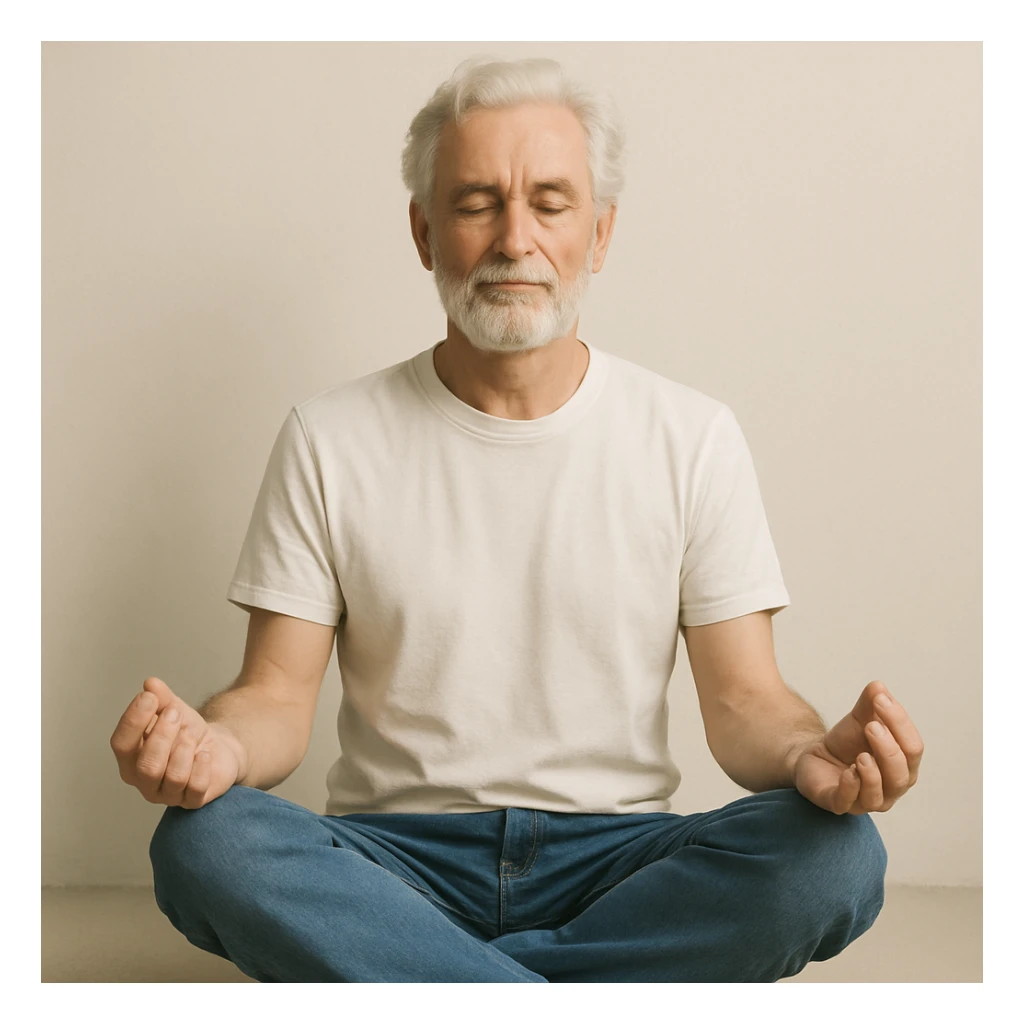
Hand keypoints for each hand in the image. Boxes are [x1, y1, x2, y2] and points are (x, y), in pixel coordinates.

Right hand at [109, 676, 246, 808]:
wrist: (217, 748)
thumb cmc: (187, 731)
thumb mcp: (174, 709)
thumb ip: (161, 698)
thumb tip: (150, 683)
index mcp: (130, 758)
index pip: (121, 744)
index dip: (133, 720)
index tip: (149, 697)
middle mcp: (143, 781)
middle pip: (147, 765)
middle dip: (162, 735)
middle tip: (175, 713)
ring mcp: (167, 794)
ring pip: (172, 777)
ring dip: (185, 749)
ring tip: (192, 732)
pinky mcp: (193, 800)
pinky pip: (195, 788)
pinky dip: (201, 767)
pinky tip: (204, 753)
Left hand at [791, 680, 923, 814]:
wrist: (815, 756)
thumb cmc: (846, 742)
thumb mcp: (859, 719)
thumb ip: (870, 704)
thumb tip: (878, 686)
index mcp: (904, 765)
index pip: (913, 748)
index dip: (900, 723)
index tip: (881, 699)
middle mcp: (891, 787)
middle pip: (901, 774)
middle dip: (888, 750)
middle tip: (871, 726)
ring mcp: (866, 800)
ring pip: (880, 794)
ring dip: (873, 774)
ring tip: (862, 755)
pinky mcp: (839, 804)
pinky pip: (849, 802)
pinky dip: (851, 787)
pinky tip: (849, 771)